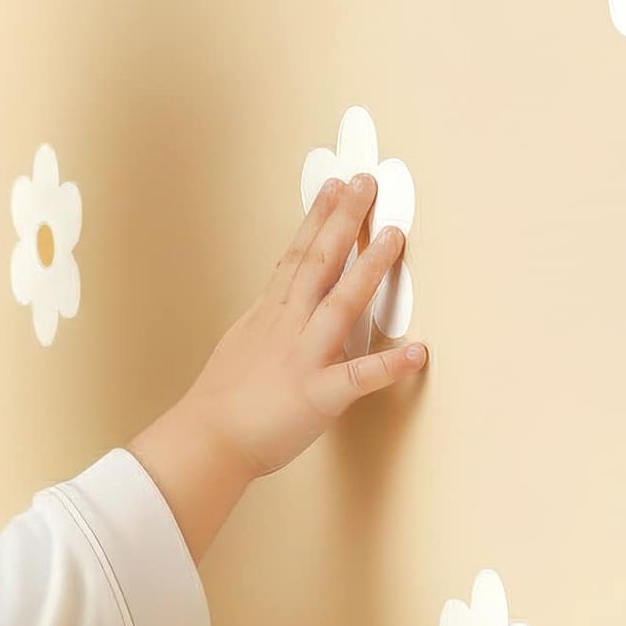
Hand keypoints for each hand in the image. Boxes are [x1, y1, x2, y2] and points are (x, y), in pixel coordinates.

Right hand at [182, 171, 427, 477]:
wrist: (206, 441)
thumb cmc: (222, 401)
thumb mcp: (241, 342)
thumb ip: (268, 319)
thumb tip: (281, 300)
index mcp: (270, 315)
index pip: (297, 255)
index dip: (318, 218)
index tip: (334, 187)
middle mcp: (288, 327)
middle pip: (319, 264)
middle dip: (344, 221)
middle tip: (366, 184)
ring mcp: (303, 358)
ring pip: (341, 304)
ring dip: (370, 269)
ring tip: (395, 237)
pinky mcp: (318, 396)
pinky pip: (359, 378)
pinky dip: (390, 366)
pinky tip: (419, 352)